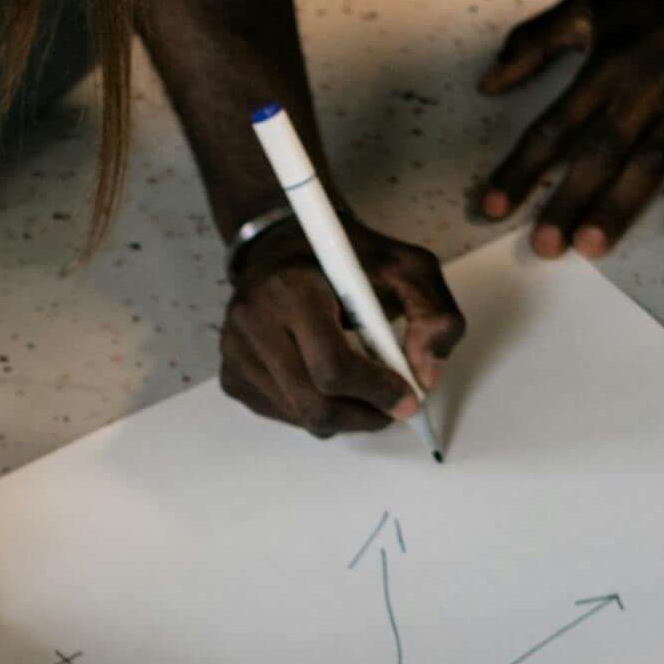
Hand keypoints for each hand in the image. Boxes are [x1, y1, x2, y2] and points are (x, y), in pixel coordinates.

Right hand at [220, 215, 464, 438]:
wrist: (282, 248)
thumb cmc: (344, 260)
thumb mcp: (405, 267)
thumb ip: (434, 315)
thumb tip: (425, 377)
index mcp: (291, 289)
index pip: (332, 366)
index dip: (376, 392)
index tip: (408, 398)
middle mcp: (252, 320)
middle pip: (313, 404)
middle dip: (363, 416)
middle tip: (391, 408)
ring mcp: (235, 351)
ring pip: (299, 416)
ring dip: (343, 415)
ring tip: (363, 388)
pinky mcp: (230, 373)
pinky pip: (281, 414)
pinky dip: (314, 409)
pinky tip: (325, 380)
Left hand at [476, 0, 663, 253]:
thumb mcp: (590, 5)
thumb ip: (534, 41)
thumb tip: (486, 83)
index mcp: (605, 70)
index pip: (553, 129)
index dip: (520, 170)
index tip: (490, 210)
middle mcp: (644, 94)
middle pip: (597, 155)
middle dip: (567, 201)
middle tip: (543, 248)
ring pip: (649, 164)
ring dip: (620, 205)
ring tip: (592, 246)